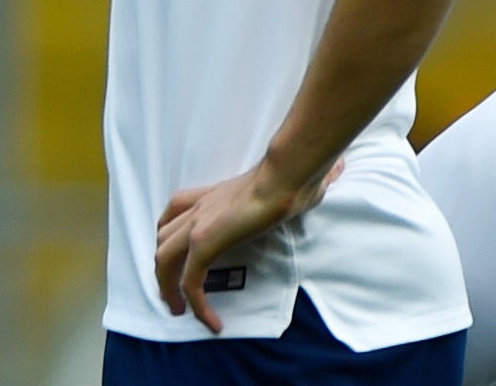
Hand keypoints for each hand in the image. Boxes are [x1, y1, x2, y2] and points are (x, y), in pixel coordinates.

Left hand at [153, 158, 342, 332]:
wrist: (285, 176)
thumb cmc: (291, 177)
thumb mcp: (284, 184)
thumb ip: (295, 186)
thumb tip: (333, 172)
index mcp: (210, 196)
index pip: (172, 213)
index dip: (167, 237)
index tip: (174, 257)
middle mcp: (197, 208)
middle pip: (162, 240)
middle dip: (162, 269)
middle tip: (172, 295)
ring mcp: (196, 225)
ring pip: (164, 261)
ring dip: (168, 289)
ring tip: (181, 312)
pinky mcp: (204, 243)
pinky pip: (190, 281)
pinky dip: (196, 305)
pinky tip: (212, 322)